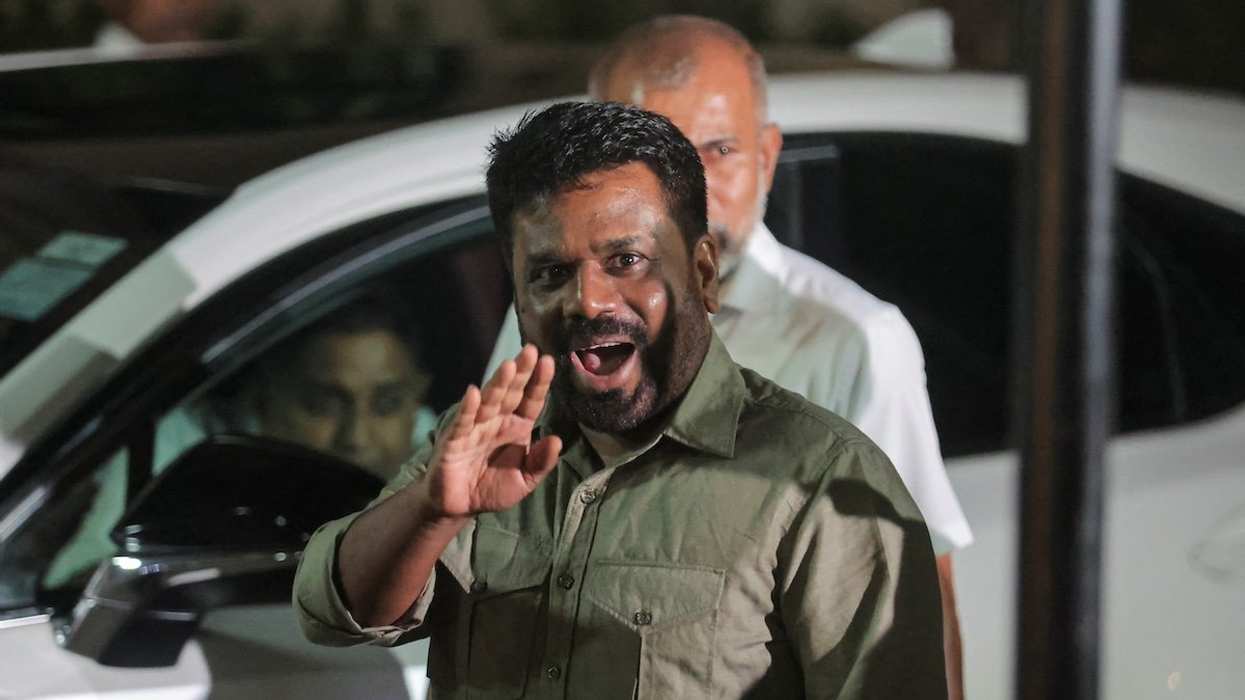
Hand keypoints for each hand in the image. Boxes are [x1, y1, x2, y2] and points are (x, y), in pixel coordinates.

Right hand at [423, 344, 560, 516]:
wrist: (460, 506)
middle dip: (520, 372)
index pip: (531, 400)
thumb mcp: (524, 480)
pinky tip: (474, 393)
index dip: (539, 382)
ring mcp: (475, 428)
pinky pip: (463, 422)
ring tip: (509, 365)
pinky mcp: (454, 440)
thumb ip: (541, 462)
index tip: (550, 362)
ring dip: (498, 384)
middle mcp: (497, 421)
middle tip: (531, 350)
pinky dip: (468, 408)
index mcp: (517, 426)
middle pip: (511, 393)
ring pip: (489, 402)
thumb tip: (556, 440)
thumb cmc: (492, 487)